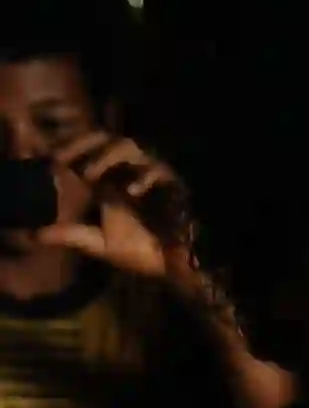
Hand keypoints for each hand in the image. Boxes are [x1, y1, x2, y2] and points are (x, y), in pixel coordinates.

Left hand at [36, 131, 195, 283]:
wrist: (171, 268)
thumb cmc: (138, 252)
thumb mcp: (97, 243)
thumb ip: (70, 234)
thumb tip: (35, 235)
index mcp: (111, 180)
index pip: (89, 151)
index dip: (71, 148)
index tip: (54, 158)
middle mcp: (129, 171)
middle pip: (106, 139)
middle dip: (84, 143)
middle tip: (63, 157)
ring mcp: (151, 175)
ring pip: (130, 147)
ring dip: (107, 157)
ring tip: (90, 175)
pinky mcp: (173, 185)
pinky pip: (159, 172)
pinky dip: (144, 179)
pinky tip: (131, 193)